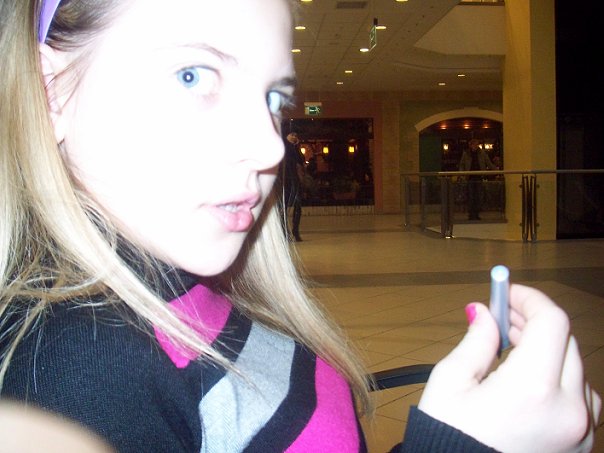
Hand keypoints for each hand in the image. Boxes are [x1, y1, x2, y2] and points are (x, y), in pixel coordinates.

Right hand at [418, 284, 600, 451]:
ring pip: (576, 370)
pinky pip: (580, 400)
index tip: (507, 294)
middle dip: (534, 322)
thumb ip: (476, 341)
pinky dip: (558, 380)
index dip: (529, 299)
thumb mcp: (451, 382)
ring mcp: (579, 431)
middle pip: (565, 341)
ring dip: (548, 351)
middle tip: (502, 319)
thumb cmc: (449, 439)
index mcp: (531, 388)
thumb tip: (484, 313)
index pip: (551, 321)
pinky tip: (529, 383)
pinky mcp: (580, 446)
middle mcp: (566, 409)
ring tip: (512, 351)